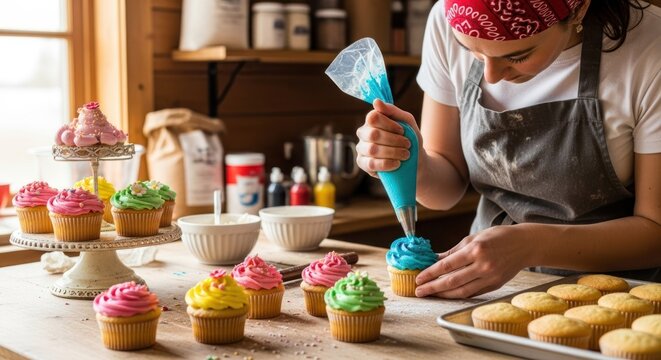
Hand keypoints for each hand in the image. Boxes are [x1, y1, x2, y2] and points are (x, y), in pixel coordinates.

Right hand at [355, 99, 422, 177]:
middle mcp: (363, 133)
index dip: (390, 124)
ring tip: (405, 155)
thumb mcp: (406, 121)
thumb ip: (392, 110)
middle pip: (373, 134)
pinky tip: (397, 164)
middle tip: (407, 145)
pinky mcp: (362, 164)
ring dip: (393, 152)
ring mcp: (361, 149)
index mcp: (371, 121)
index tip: (403, 131)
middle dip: (394, 140)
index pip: (373, 118)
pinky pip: (371, 164)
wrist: (414, 160)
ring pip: (372, 150)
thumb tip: (376, 101)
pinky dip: (386, 164)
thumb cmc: (409, 138)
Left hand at [415, 225, 536, 297]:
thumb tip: (435, 259)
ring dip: (443, 294)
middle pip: (452, 281)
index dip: (431, 273)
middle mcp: (483, 265)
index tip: (419, 278)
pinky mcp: (495, 285)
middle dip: (433, 287)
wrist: (526, 244)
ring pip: (462, 291)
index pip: (447, 265)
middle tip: (419, 291)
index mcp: (476, 250)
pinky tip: (447, 294)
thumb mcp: (474, 238)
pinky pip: (473, 293)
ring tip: (430, 294)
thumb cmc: (498, 236)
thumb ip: (454, 251)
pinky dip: (458, 294)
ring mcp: (490, 277)